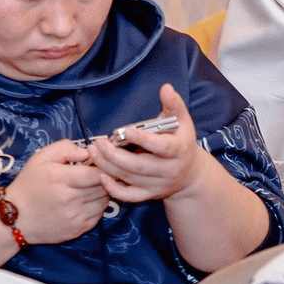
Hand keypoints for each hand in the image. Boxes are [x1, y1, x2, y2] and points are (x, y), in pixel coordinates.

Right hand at [7, 139, 109, 243]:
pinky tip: (85, 201)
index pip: (97, 173)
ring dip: (102, 192)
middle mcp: (70, 200)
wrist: (15, 218)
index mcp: (61, 180)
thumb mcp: (41, 158)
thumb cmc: (28, 184)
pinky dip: (97, 206)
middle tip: (96, 173)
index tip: (99, 163)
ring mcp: (75, 218)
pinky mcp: (77, 230)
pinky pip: (98, 215)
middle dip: (104, 178)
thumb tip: (88, 152)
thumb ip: (65, 148)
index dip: (103, 166)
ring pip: (104, 201)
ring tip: (90, 186)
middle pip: (103, 187)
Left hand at [86, 83, 205, 202]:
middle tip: (99, 143)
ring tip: (93, 152)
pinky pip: (129, 196)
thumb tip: (165, 87)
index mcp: (178, 151)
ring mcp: (158, 185)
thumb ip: (173, 104)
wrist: (190, 174)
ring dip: (108, 167)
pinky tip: (101, 175)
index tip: (126, 131)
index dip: (144, 140)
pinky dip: (113, 189)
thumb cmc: (182, 141)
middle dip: (116, 156)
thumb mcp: (183, 121)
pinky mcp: (148, 195)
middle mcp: (169, 170)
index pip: (162, 147)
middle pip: (139, 166)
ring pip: (130, 179)